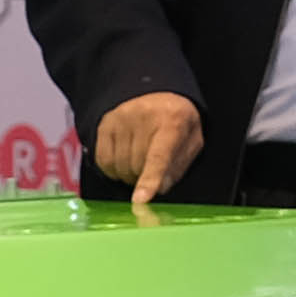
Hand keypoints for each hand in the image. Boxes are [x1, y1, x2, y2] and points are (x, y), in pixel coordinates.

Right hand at [95, 92, 206, 214]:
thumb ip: (177, 168)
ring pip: (119, 166)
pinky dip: (114, 169)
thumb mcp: (191, 143)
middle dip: (143, 176)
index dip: (150, 180)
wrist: (159, 97)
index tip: (140, 199)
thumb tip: (157, 191)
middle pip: (136, 166)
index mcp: (173, 122)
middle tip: (153, 168)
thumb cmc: (177, 125)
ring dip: (129, 174)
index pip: (159, 157)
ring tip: (140, 161)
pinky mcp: (106, 123)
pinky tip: (124, 159)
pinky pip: (103, 161)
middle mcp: (144, 116)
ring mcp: (121, 118)